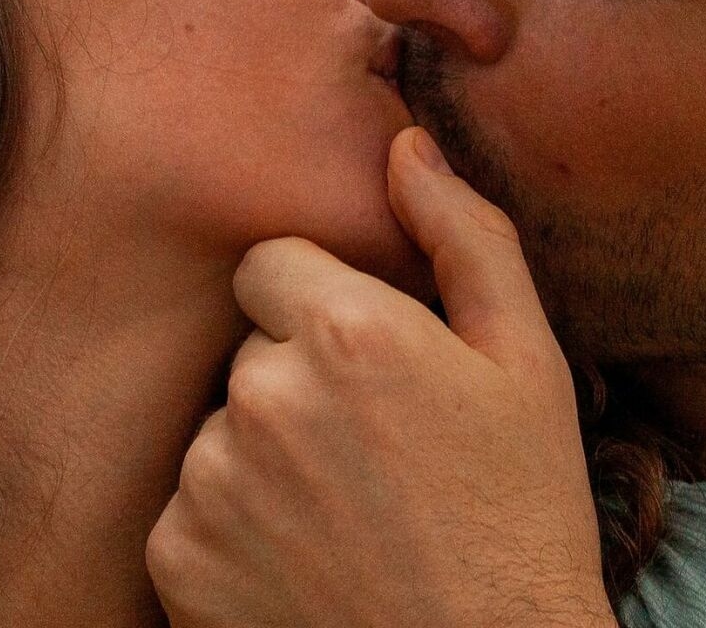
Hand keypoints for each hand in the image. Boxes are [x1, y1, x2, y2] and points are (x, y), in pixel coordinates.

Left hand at [146, 128, 614, 627]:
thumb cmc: (520, 514)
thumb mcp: (528, 364)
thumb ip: (466, 238)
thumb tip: (406, 146)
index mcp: (346, 330)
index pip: (269, 263)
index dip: (322, 309)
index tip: (369, 366)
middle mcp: (261, 396)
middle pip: (246, 346)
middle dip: (294, 377)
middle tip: (371, 449)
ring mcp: (209, 483)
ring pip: (218, 425)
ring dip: (263, 452)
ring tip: (343, 512)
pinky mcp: (176, 560)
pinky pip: (188, 506)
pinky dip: (231, 528)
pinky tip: (303, 560)